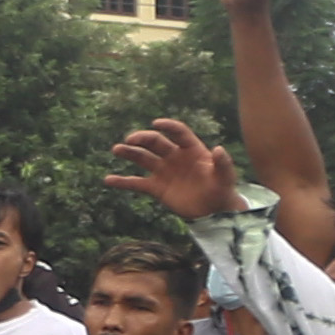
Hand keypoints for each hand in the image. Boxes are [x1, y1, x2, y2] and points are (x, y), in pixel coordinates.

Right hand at [108, 115, 240, 219]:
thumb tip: (219, 149)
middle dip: (143, 139)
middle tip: (130, 139)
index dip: (168, 127)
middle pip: (156, 143)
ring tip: (116, 150)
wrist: (214, 210)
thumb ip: (223, 163)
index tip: (156, 124)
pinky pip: (136, 183)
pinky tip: (108, 180)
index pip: (178, 133)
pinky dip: (122, 182)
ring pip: (143, 158)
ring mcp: (164, 171)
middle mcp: (174, 157)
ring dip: (129, 153)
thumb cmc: (222, 189)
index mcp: (191, 149)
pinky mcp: (156, 188)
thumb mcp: (225, 176)